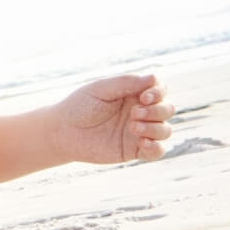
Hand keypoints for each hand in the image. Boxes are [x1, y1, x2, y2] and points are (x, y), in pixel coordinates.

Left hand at [51, 73, 173, 163]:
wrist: (62, 132)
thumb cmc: (79, 106)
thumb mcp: (101, 89)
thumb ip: (126, 83)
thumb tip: (153, 78)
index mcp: (134, 94)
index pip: (160, 90)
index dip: (158, 92)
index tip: (144, 97)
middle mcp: (140, 112)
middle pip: (167, 109)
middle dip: (157, 111)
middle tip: (135, 113)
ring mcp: (139, 131)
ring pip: (165, 130)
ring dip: (155, 128)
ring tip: (133, 127)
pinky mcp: (134, 150)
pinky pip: (157, 151)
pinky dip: (156, 148)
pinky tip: (143, 143)